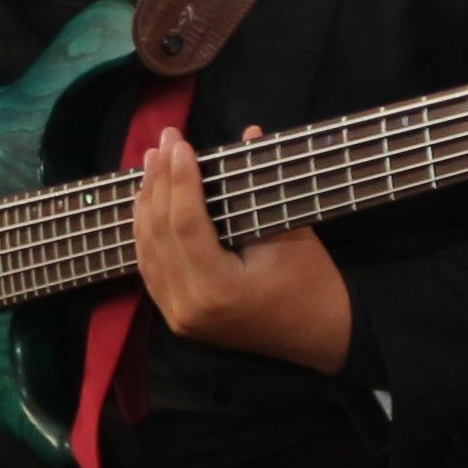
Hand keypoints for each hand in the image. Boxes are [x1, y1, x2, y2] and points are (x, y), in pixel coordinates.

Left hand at [134, 127, 351, 375]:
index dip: (180, 179)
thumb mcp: (292, 231)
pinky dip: (147, 234)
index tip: (179, 143)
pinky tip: (147, 203)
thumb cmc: (312, 282)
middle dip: (159, 183)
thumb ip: (262, 184)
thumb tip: (250, 132)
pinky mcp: (177, 317)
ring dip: (147, 205)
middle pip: (160, 235)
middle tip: (163, 142)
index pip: (186, 224)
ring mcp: (178, 316)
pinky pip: (151, 270)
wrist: (321, 335)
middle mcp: (188, 306)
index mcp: (218, 289)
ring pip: (148, 251)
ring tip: (152, 164)